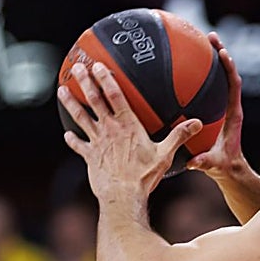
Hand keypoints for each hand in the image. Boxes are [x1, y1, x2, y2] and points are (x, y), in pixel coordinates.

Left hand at [58, 61, 201, 198]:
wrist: (123, 195)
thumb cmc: (144, 176)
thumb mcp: (165, 155)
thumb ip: (179, 136)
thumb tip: (196, 123)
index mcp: (127, 125)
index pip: (114, 95)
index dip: (105, 78)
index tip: (98, 65)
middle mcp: (109, 129)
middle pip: (94, 100)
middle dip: (85, 82)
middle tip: (78, 68)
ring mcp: (97, 142)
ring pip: (80, 117)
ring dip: (71, 103)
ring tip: (63, 90)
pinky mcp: (90, 157)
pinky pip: (79, 145)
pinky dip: (72, 139)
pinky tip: (67, 134)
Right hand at [186, 34, 246, 177]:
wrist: (230, 170)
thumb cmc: (224, 165)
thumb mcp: (214, 164)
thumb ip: (204, 162)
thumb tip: (193, 163)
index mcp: (234, 114)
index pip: (234, 85)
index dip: (229, 67)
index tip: (222, 52)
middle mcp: (231, 106)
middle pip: (229, 74)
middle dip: (221, 53)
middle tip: (210, 36)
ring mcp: (226, 107)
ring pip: (222, 78)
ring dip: (215, 60)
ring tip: (203, 42)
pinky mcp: (219, 110)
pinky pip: (214, 88)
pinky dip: (207, 75)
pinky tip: (191, 68)